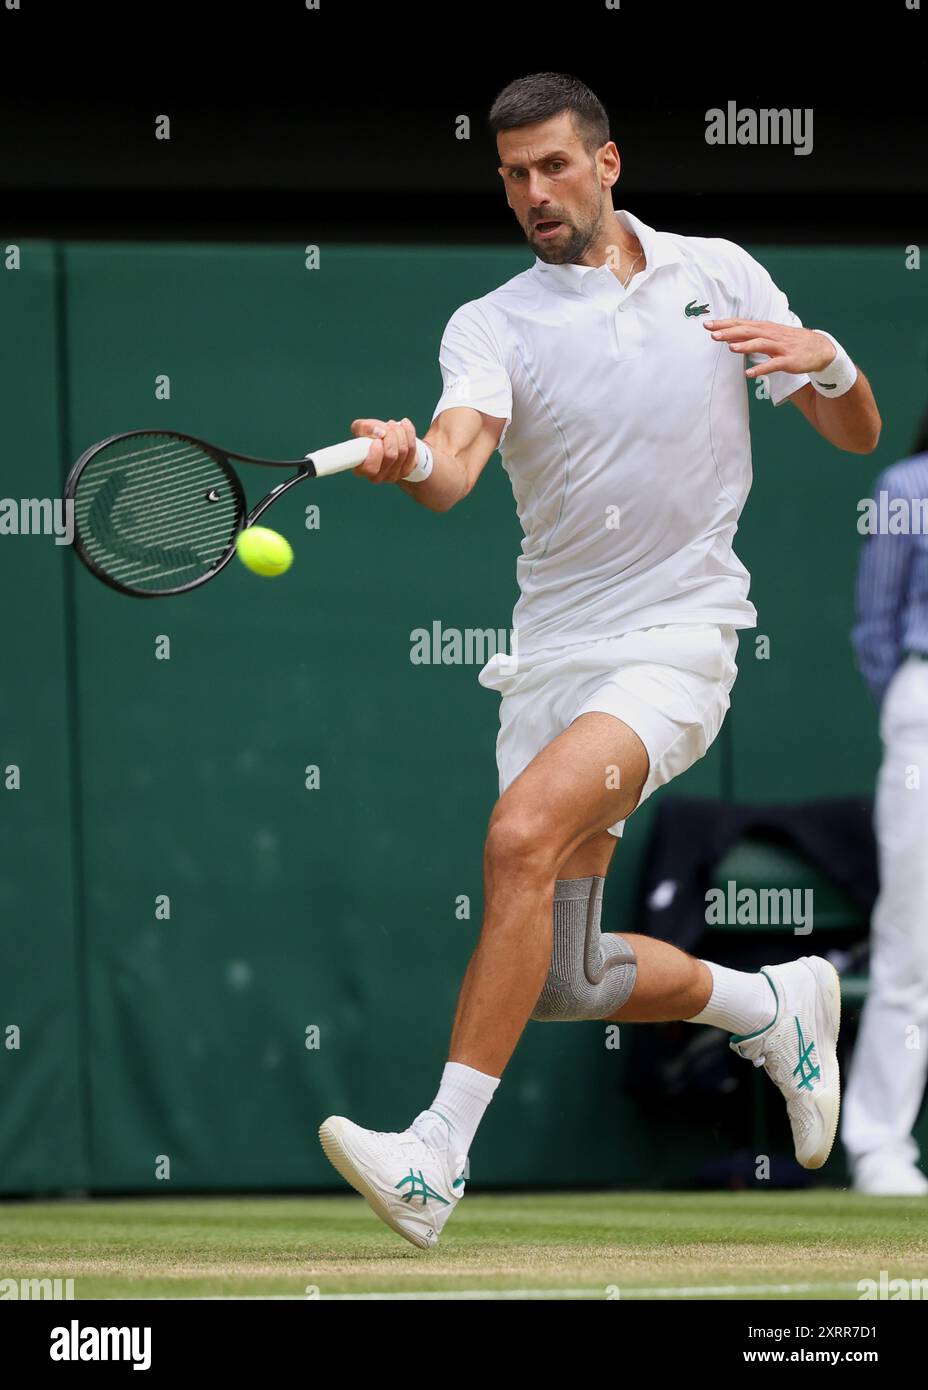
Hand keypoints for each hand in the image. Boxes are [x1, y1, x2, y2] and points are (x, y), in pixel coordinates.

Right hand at [349, 417, 418, 482]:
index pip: (370, 468)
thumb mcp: (361, 428)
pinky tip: (404, 425)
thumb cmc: (370, 436)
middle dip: (390, 435)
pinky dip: (409, 433)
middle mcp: (377, 477)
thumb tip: (381, 432)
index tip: (377, 440)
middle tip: (387, 426)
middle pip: (391, 456)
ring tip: (393, 424)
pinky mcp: (406, 470)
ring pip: (403, 451)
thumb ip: (365, 427)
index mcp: (361, 469)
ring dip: (399, 432)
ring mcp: (393, 476)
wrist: (385, 440)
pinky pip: (412, 450)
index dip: (376, 454)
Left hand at [703, 319, 835, 377]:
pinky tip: (748, 373)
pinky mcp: (788, 360)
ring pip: (760, 344)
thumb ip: (752, 335)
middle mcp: (772, 335)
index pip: (742, 324)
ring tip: (730, 348)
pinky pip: (773, 365)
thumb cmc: (790, 342)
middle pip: (748, 331)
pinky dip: (761, 369)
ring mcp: (780, 347)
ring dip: (745, 346)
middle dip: (730, 332)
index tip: (708, 324)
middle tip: (713, 334)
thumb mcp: (771, 335)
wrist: (819, 347)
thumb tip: (730, 337)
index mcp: (765, 328)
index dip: (725, 324)